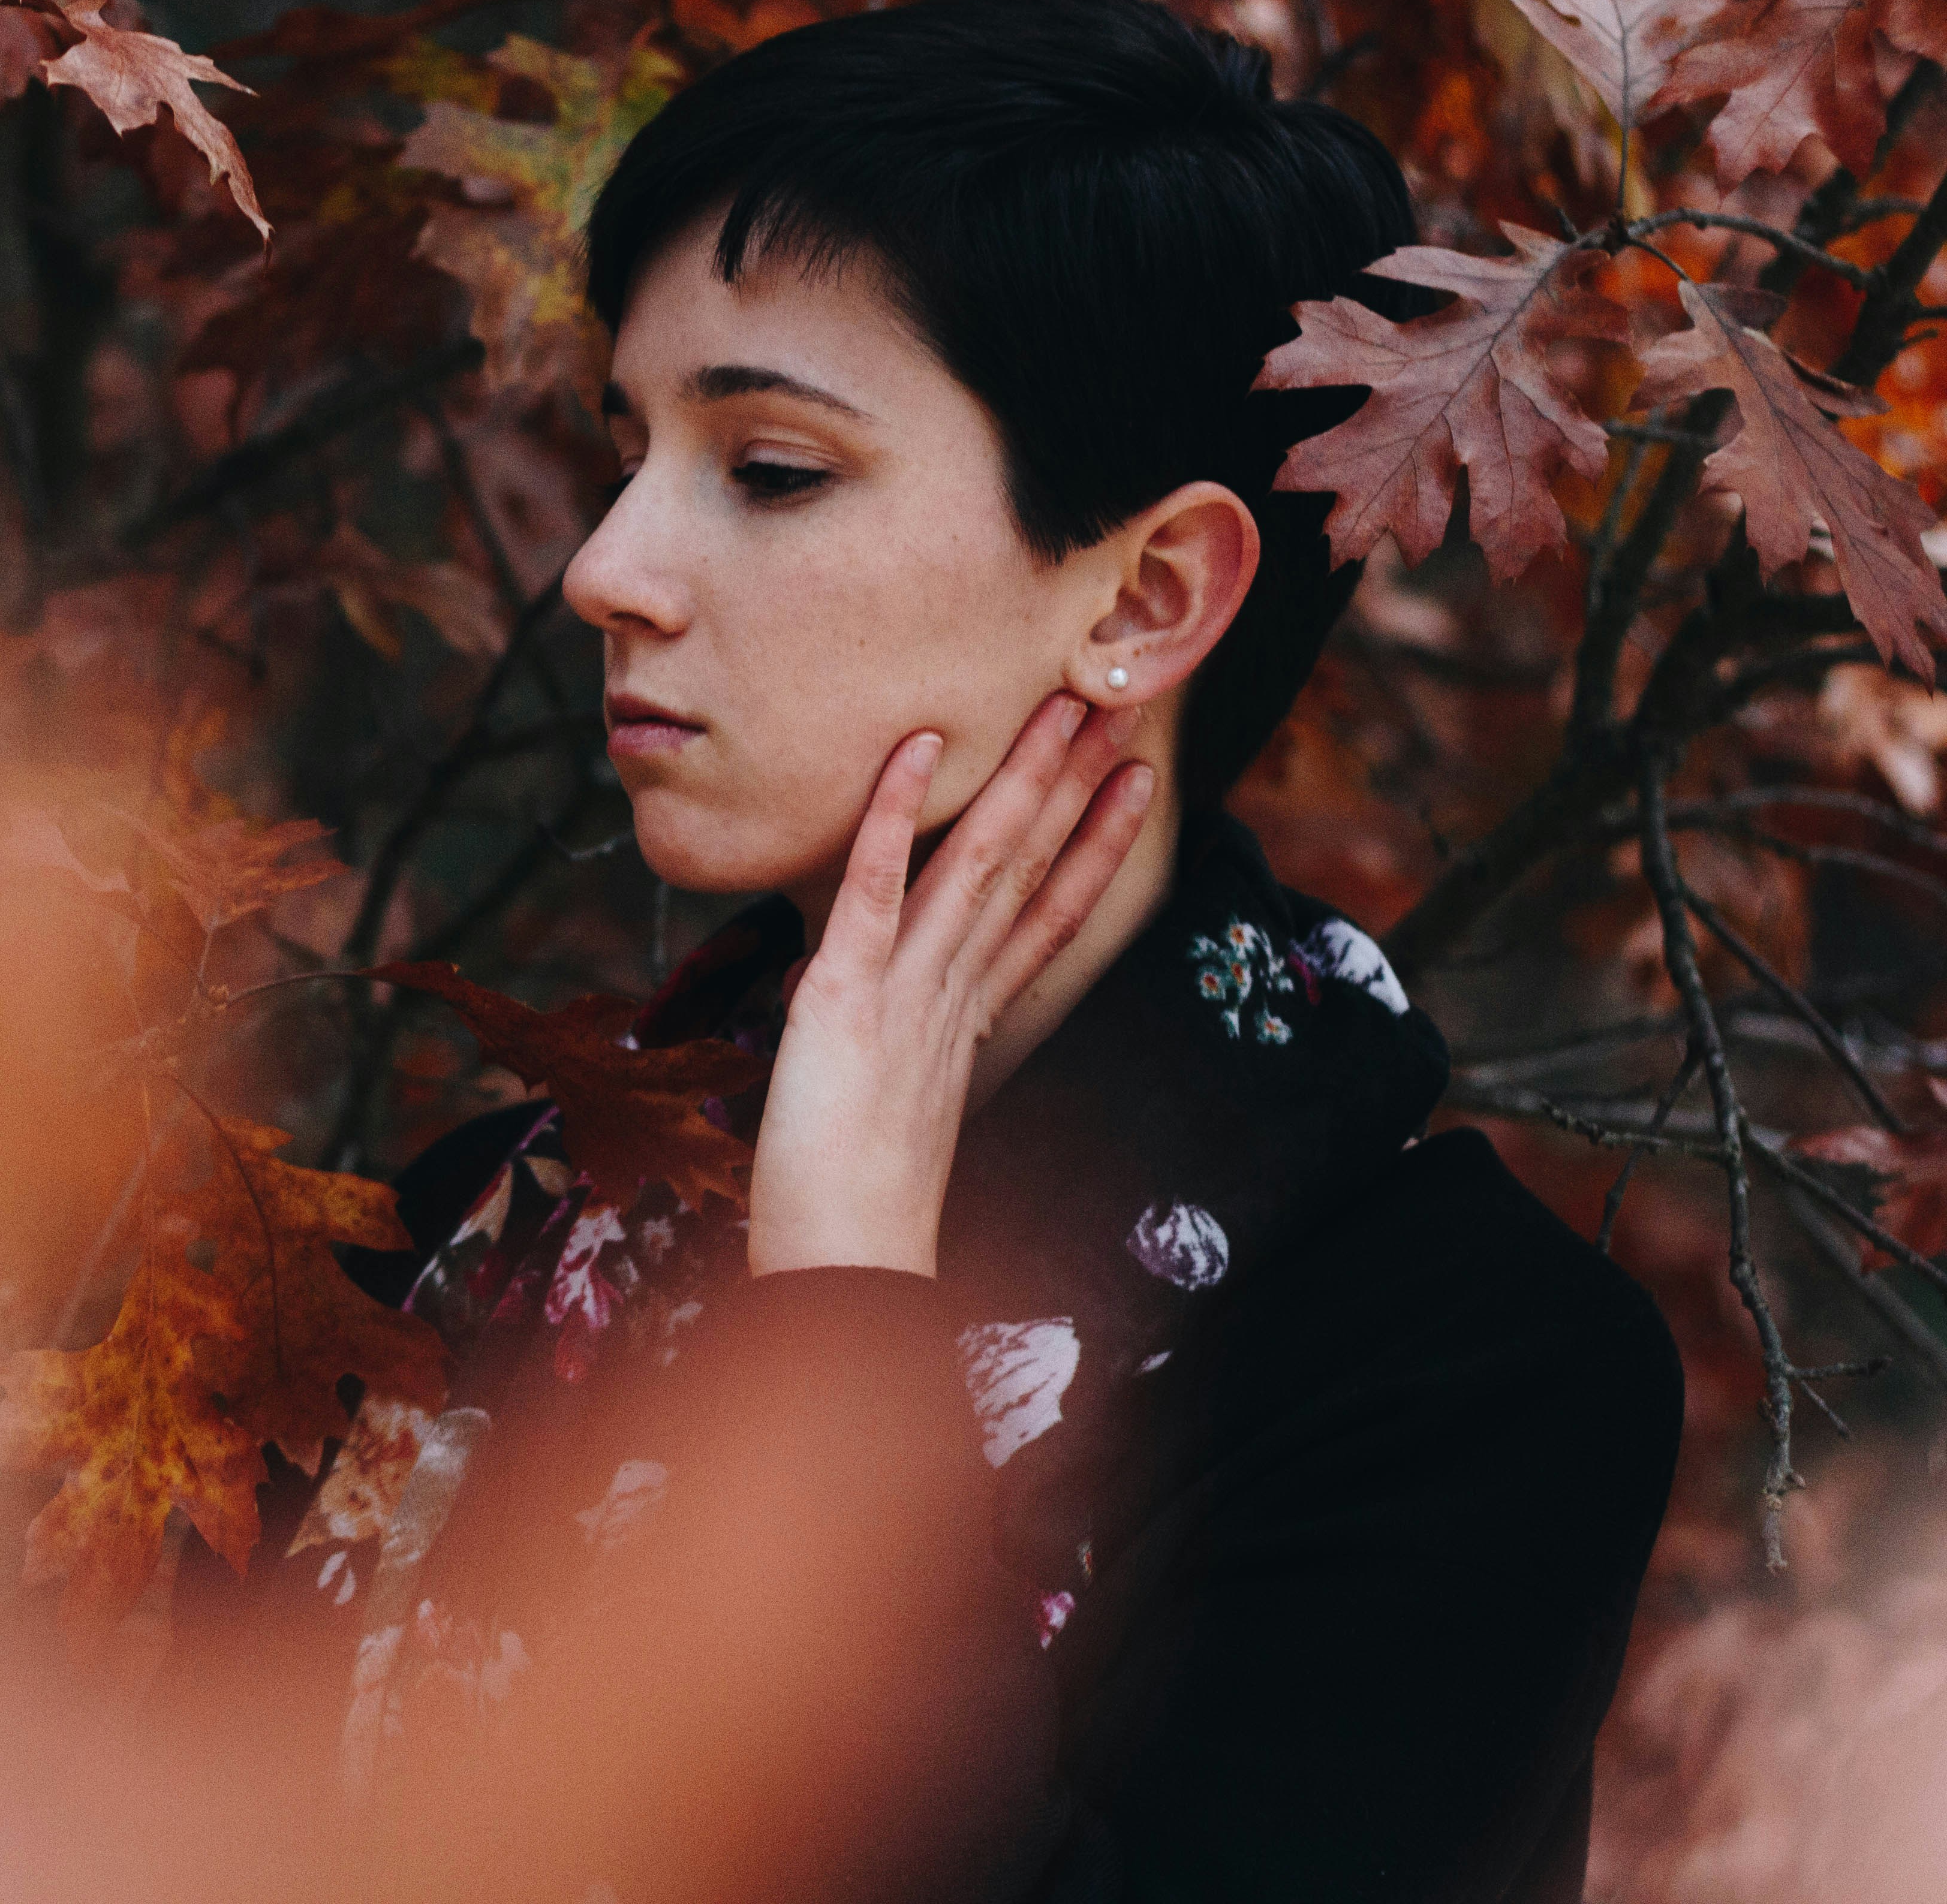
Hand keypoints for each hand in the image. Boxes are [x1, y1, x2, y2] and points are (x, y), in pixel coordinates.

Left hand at [746, 691, 1155, 1278]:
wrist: (840, 1271)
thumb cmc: (852, 1206)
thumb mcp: (882, 1107)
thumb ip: (890, 1049)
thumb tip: (859, 1004)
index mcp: (964, 1023)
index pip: (1045, 916)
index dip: (1094, 847)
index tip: (1136, 784)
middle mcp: (950, 997)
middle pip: (1027, 874)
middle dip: (1077, 787)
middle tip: (1122, 706)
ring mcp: (905, 992)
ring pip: (975, 866)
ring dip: (1019, 781)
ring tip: (1062, 706)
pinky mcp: (843, 994)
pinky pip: (872, 889)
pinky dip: (893, 817)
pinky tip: (916, 750)